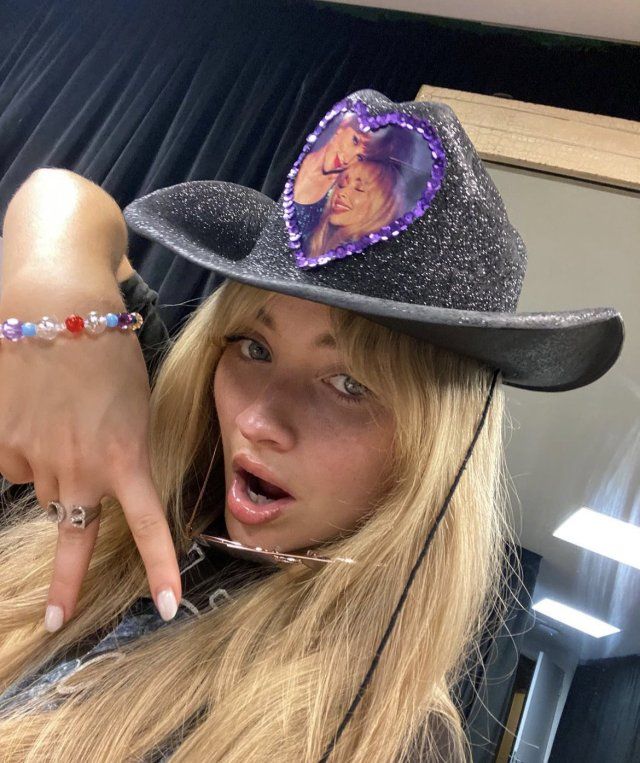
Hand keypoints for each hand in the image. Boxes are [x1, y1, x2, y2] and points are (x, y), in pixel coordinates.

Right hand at [0, 284, 181, 630]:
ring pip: (42, 487)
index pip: (146, 527)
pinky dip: (21, 446)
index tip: (167, 607)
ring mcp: (37, 459)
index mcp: (126, 459)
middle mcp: (81, 470)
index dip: (160, 568)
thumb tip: (73, 489)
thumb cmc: (109, 354)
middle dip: (66, 571)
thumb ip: (118, 453)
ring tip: (59, 419)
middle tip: (55, 619)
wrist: (59, 310)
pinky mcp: (2, 443)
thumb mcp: (135, 407)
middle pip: (73, 529)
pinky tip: (31, 411)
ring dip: (50, 468)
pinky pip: (12, 462)